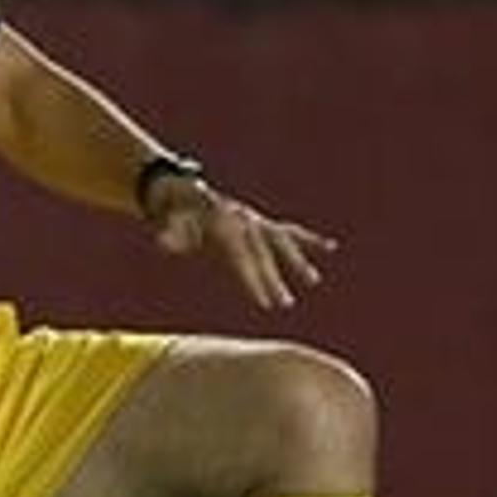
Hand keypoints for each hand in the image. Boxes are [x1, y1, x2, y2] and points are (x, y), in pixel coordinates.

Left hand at [148, 177, 335, 312]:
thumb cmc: (175, 214)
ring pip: (281, 241)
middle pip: (263, 254)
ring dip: (297, 261)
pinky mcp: (261, 222)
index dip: (253, 280)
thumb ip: (172, 235)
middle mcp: (245, 221)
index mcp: (225, 225)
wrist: (181, 192)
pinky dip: (309, 239)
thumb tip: (164, 243)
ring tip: (313, 281)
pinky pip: (287, 230)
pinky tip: (332, 247)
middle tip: (286, 305)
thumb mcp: (171, 224)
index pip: (243, 259)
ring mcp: (255, 220)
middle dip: (274, 279)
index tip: (264, 302)